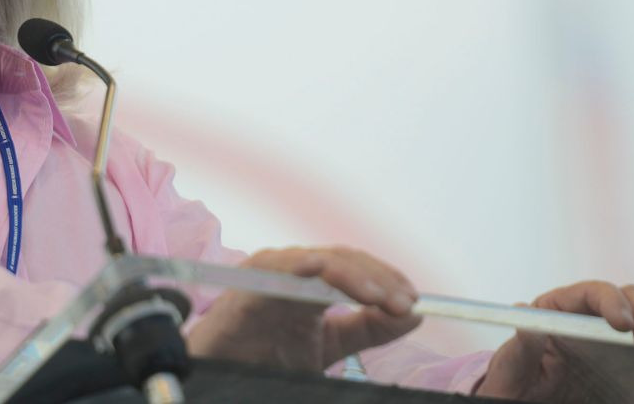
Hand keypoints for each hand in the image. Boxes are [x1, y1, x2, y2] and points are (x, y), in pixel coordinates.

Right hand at [186, 246, 421, 370]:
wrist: (219, 373)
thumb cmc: (267, 357)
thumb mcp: (329, 346)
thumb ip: (367, 330)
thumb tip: (415, 314)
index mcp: (312, 281)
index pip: (357, 267)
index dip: (387, 279)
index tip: (414, 302)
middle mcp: (292, 270)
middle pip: (342, 260)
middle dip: (377, 279)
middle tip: (404, 303)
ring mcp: (269, 274)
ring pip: (316, 261)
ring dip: (351, 275)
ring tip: (379, 296)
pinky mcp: (244, 287)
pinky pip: (272, 269)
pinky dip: (296, 266)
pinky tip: (317, 270)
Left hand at [475, 281, 633, 402]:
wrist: (546, 403)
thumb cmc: (519, 386)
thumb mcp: (511, 371)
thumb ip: (519, 347)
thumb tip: (523, 312)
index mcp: (562, 309)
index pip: (592, 293)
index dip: (611, 302)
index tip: (622, 325)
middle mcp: (597, 315)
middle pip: (631, 297)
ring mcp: (625, 334)